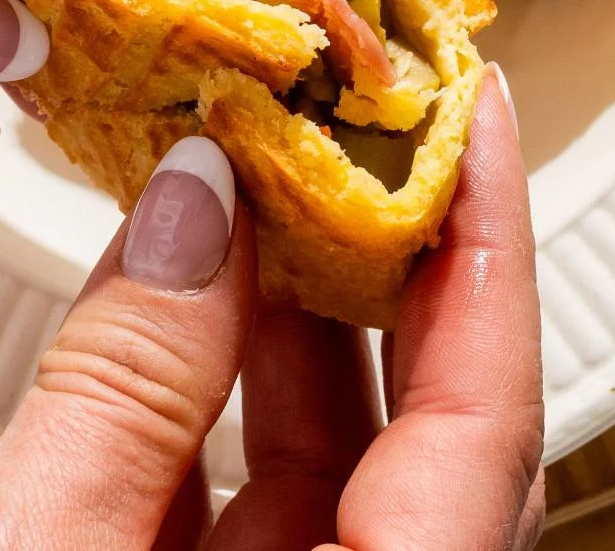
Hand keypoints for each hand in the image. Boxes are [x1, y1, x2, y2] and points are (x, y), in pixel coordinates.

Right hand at [0, 65, 544, 549]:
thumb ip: (124, 385)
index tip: (470, 110)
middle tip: (359, 114)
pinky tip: (182, 290)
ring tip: (256, 174)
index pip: (485, 425)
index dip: (490, 252)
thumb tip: (195, 200)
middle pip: (434, 433)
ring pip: (340, 468)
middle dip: (391, 263)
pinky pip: (253, 504)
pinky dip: (219, 396)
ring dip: (296, 321)